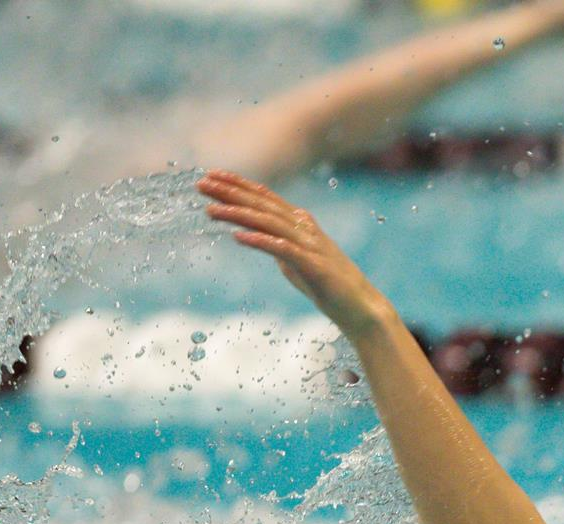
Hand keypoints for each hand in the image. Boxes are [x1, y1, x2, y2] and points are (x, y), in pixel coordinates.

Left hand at [198, 171, 392, 337]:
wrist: (361, 308)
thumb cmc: (330, 287)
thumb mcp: (296, 261)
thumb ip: (277, 246)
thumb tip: (253, 236)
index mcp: (300, 223)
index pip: (264, 197)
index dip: (237, 185)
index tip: (211, 176)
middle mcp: (304, 228)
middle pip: (262, 204)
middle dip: (230, 192)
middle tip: (201, 183)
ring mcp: (310, 246)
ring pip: (268, 222)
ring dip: (238, 214)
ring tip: (211, 210)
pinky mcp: (314, 266)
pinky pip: (283, 250)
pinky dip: (260, 241)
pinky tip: (239, 237)